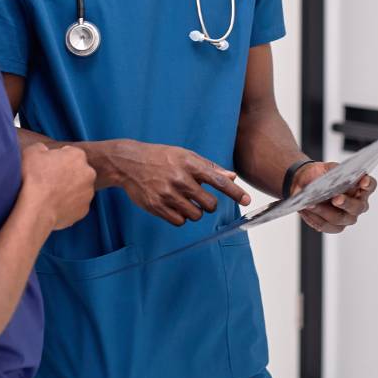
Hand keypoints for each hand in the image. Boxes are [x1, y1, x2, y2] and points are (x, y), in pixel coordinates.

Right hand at [20, 144, 95, 229]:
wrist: (36, 209)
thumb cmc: (33, 179)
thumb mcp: (31, 152)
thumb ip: (40, 147)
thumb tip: (43, 150)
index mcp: (77, 155)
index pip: (69, 153)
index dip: (57, 159)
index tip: (47, 166)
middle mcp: (88, 173)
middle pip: (77, 170)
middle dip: (66, 173)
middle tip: (49, 180)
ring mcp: (88, 192)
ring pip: (78, 188)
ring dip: (68, 189)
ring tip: (50, 194)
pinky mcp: (84, 209)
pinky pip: (76, 204)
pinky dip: (68, 205)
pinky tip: (54, 205)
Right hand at [106, 140, 251, 225]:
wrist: (130, 163)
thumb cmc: (161, 157)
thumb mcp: (185, 155)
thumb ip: (209, 167)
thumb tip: (231, 176)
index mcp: (189, 164)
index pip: (218, 180)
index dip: (234, 192)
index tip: (247, 200)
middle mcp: (179, 179)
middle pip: (209, 204)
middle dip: (209, 204)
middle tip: (200, 198)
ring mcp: (167, 194)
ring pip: (195, 215)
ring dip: (194, 211)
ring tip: (184, 200)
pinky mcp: (156, 207)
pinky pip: (179, 221)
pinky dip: (181, 217)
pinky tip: (174, 206)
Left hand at [291, 162, 376, 233]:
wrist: (306, 183)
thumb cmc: (321, 175)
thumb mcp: (326, 167)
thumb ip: (330, 172)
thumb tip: (325, 181)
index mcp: (360, 187)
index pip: (370, 185)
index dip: (368, 184)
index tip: (363, 181)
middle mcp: (358, 204)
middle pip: (357, 207)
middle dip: (346, 203)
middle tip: (336, 198)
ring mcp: (348, 217)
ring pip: (339, 218)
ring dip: (324, 211)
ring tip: (311, 204)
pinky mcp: (335, 226)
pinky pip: (326, 226)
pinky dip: (315, 218)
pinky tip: (306, 210)